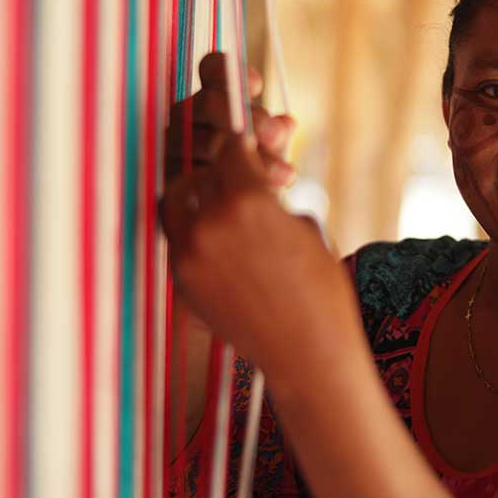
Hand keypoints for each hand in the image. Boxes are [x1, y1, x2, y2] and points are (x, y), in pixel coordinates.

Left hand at [159, 135, 356, 375]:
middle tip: (235, 176)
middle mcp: (210, 223)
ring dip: (196, 196)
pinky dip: (192, 231)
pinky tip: (217, 239)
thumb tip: (256, 180)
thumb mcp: (305, 227)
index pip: (231, 149)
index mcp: (248, 200)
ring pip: (177, 203)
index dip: (242, 145)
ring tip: (219, 202)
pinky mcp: (180, 282)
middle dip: (220, 171)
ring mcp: (189, 254)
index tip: (245, 146)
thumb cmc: (321, 289)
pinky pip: (176, 239)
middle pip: (201, 173)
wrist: (307, 352)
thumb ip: (271, 198)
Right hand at [164, 52, 295, 187]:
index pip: (213, 69)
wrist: (235, 220)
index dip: (230, 72)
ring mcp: (175, 145)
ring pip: (205, 140)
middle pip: (208, 102)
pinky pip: (194, 176)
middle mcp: (189, 116)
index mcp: (212, 97)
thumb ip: (274, 137)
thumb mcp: (271, 153)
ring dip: (247, 156)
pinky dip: (225, 183)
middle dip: (248, 118)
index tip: (257, 86)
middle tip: (276, 136)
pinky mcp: (169, 179)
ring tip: (285, 176)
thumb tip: (287, 123)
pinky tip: (249, 193)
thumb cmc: (255, 174)